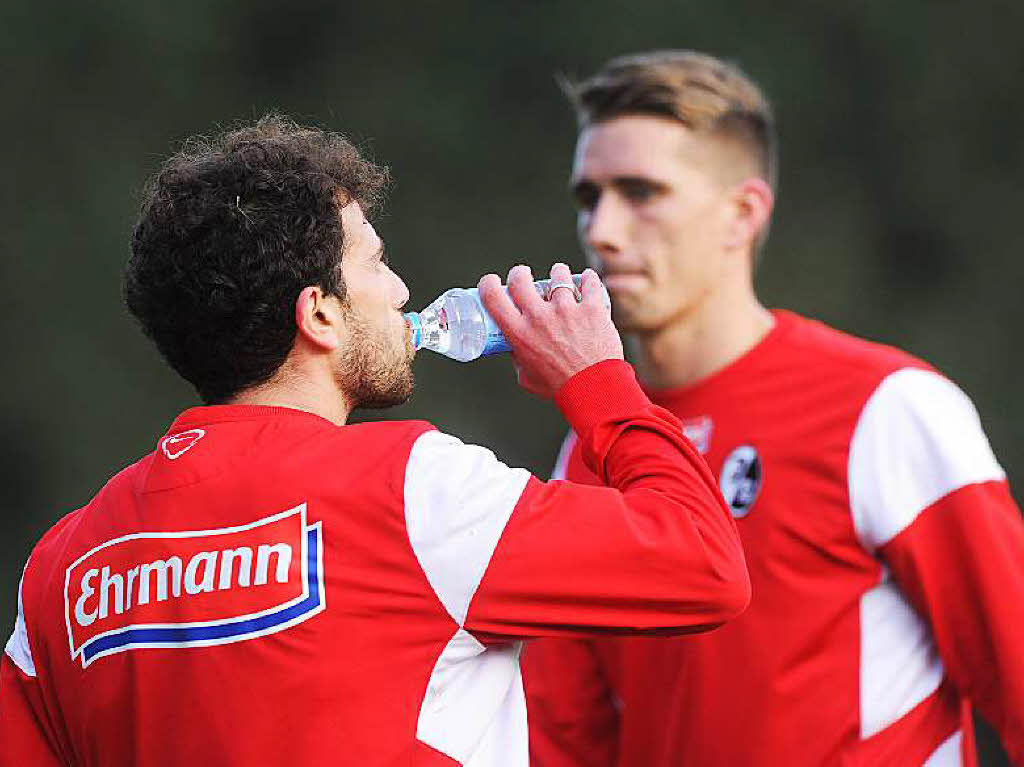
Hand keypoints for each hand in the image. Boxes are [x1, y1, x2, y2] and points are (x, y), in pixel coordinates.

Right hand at [478, 263, 623, 398]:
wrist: (595, 391)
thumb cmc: (560, 388)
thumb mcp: (527, 378)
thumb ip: (519, 361)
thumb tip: (514, 349)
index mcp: (519, 334)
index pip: (493, 297)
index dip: (487, 284)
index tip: (491, 282)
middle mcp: (539, 317)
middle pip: (520, 279)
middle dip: (519, 273)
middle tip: (524, 276)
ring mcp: (566, 310)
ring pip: (557, 275)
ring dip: (556, 273)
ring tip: (560, 278)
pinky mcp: (591, 309)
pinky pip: (589, 282)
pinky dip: (587, 278)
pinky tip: (586, 279)